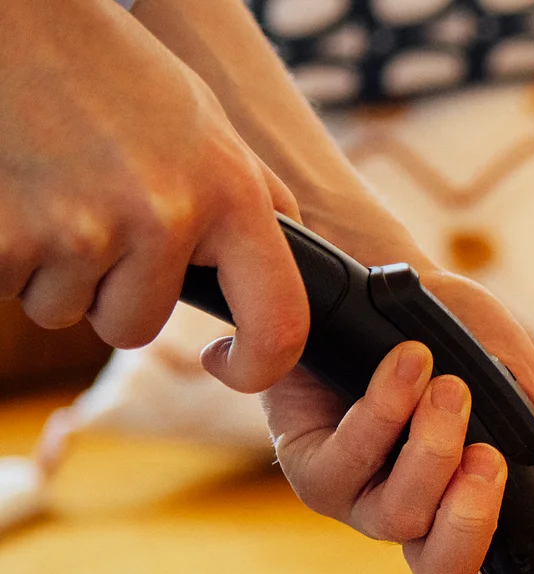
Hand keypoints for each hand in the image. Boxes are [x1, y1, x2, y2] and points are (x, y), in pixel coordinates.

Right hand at [0, 0, 307, 391]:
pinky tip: (20, 194)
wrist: (20, 25)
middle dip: (110, 288)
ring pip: (67, 310)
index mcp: (232, 196)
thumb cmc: (117, 75)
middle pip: (133, 326)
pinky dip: (8, 254)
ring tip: (57, 190)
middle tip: (95, 213)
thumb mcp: (210, 130)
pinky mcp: (8, 240)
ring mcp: (83, 231)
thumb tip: (293, 264)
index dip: (257, 366)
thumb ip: (251, 201)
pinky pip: (11, 287)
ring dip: (56, 269)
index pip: (278, 324)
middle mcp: (165, 218)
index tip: (229, 366)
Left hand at [262, 267, 533, 573]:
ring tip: (449, 387)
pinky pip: (349, 465)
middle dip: (472, 521)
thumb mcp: (533, 393)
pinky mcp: (309, 466)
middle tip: (490, 458)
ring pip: (398, 517)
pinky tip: (406, 367)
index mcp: (471, 517)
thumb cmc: (460, 341)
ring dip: (431, 449)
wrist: (383, 279)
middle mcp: (414, 520)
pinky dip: (385, 413)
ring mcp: (360, 499)